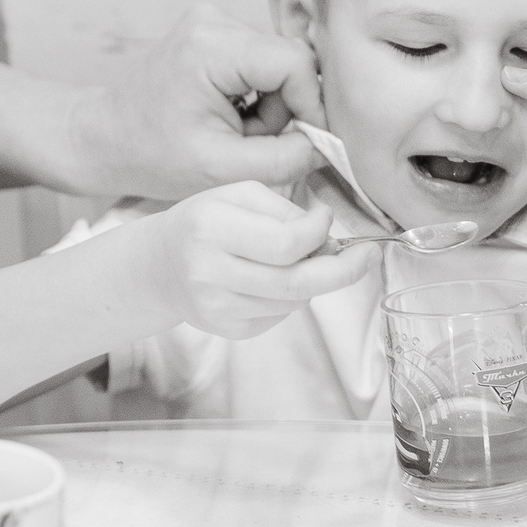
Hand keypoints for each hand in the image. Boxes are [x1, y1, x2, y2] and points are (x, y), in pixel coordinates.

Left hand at [78, 8, 325, 198]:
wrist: (103, 139)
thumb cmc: (150, 156)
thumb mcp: (221, 170)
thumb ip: (284, 159)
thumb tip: (328, 147)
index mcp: (212, 46)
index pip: (295, 63)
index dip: (312, 106)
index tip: (306, 144)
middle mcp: (215, 19)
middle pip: (289, 62)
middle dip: (285, 110)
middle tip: (251, 145)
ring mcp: (213, 21)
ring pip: (279, 65)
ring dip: (271, 107)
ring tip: (233, 134)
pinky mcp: (214, 32)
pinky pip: (261, 63)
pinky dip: (256, 97)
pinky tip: (229, 118)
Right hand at [143, 181, 377, 338]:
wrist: (160, 266)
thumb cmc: (205, 221)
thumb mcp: (238, 195)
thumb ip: (284, 210)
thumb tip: (327, 234)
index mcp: (211, 228)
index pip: (284, 243)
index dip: (319, 232)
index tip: (327, 220)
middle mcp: (210, 272)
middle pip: (297, 282)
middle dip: (343, 270)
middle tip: (366, 255)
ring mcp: (218, 308)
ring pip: (294, 301)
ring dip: (314, 280)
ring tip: (305, 259)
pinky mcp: (227, 330)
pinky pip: (281, 315)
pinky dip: (292, 296)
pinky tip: (274, 279)